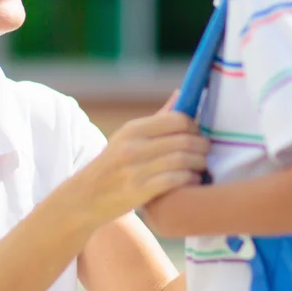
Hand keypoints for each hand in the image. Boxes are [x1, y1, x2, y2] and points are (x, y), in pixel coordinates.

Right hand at [68, 94, 208, 226]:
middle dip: (202, 147)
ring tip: (201, 168)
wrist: (85, 197)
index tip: (198, 135)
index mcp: (134, 129)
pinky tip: (192, 181)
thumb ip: (158, 119)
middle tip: (206, 153)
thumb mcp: (128, 138)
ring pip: (183, 160)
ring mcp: (135, 169)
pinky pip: (176, 180)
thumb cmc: (113, 166)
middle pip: (184, 140)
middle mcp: (134, 146)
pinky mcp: (139, 191)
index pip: (177, 119)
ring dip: (199, 164)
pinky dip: (190, 180)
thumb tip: (180, 93)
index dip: (195, 127)